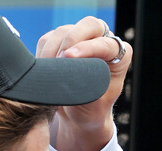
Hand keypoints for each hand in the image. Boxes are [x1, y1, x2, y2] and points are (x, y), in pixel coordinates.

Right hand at [37, 16, 132, 150]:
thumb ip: (89, 86)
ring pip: (64, 31)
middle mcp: (101, 41)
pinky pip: (47, 39)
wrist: (78, 114)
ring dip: (53, 50)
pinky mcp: (60, 41)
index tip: (70, 57)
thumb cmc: (92, 109)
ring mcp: (80, 39)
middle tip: (60, 58)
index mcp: (119, 55)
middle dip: (72, 38)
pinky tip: (43, 69)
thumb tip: (72, 70)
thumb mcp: (95, 103)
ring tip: (50, 72)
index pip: (106, 44)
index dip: (88, 48)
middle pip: (90, 25)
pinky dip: (42, 54)